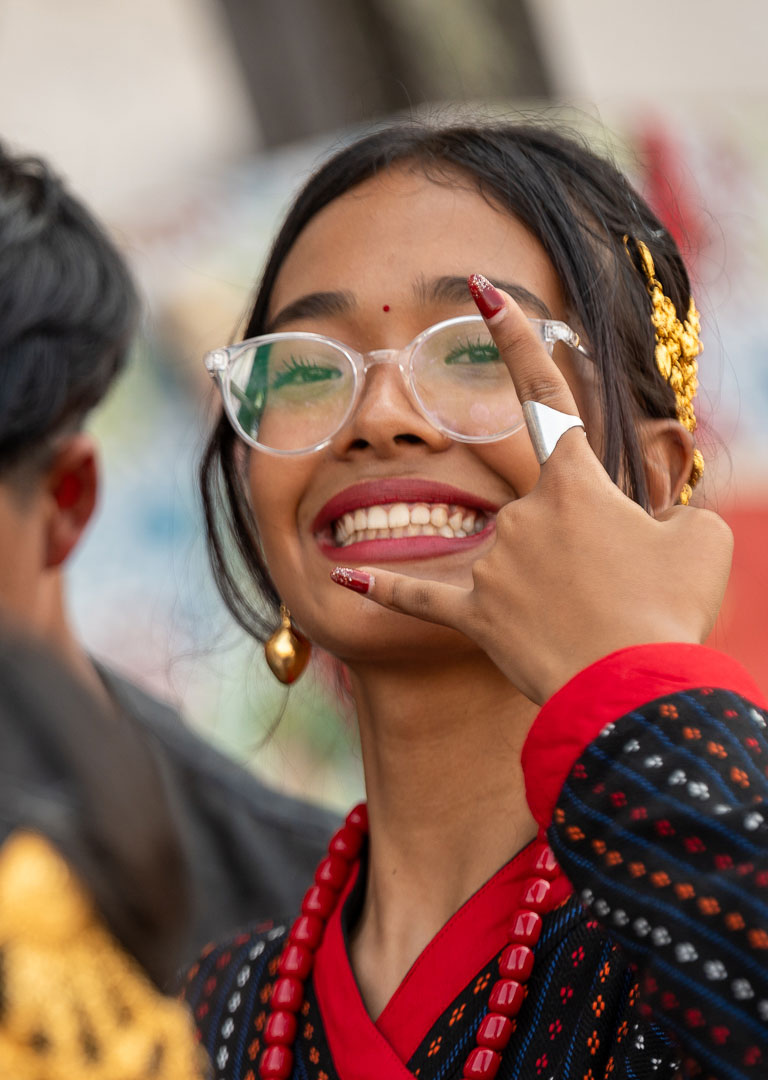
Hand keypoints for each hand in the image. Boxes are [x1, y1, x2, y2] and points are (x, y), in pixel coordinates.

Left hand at [331, 278, 732, 704]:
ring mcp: (492, 562)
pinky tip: (341, 580)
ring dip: (556, 591)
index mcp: (575, 481)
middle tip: (619, 596)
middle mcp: (523, 511)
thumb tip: (643, 528)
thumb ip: (666, 516)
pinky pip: (419, 596)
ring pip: (516, 561)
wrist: (632, 689)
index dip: (517, 337)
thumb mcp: (700, 542)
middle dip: (584, 549)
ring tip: (593, 630)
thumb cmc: (670, 609)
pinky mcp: (472, 612)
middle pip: (544, 512)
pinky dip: (385, 589)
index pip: (545, 392)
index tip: (480, 291)